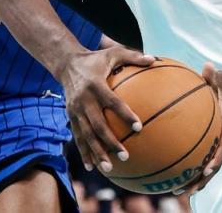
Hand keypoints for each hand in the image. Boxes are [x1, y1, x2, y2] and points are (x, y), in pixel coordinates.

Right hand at [60, 46, 154, 173]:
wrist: (66, 64)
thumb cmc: (95, 58)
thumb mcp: (113, 53)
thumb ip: (133, 56)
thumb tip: (154, 59)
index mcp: (96, 85)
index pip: (112, 102)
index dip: (125, 114)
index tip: (138, 127)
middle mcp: (84, 100)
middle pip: (98, 125)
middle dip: (110, 142)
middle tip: (125, 156)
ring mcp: (75, 110)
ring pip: (86, 135)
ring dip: (97, 153)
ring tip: (108, 168)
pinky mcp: (71, 116)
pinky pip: (78, 136)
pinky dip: (84, 152)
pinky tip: (91, 166)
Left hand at [179, 62, 221, 195]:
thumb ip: (215, 75)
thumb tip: (207, 67)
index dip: (216, 160)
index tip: (206, 170)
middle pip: (215, 166)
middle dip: (202, 181)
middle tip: (187, 191)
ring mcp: (219, 143)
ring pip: (209, 168)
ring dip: (196, 182)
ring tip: (178, 193)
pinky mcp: (213, 143)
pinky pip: (202, 159)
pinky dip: (192, 169)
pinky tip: (175, 175)